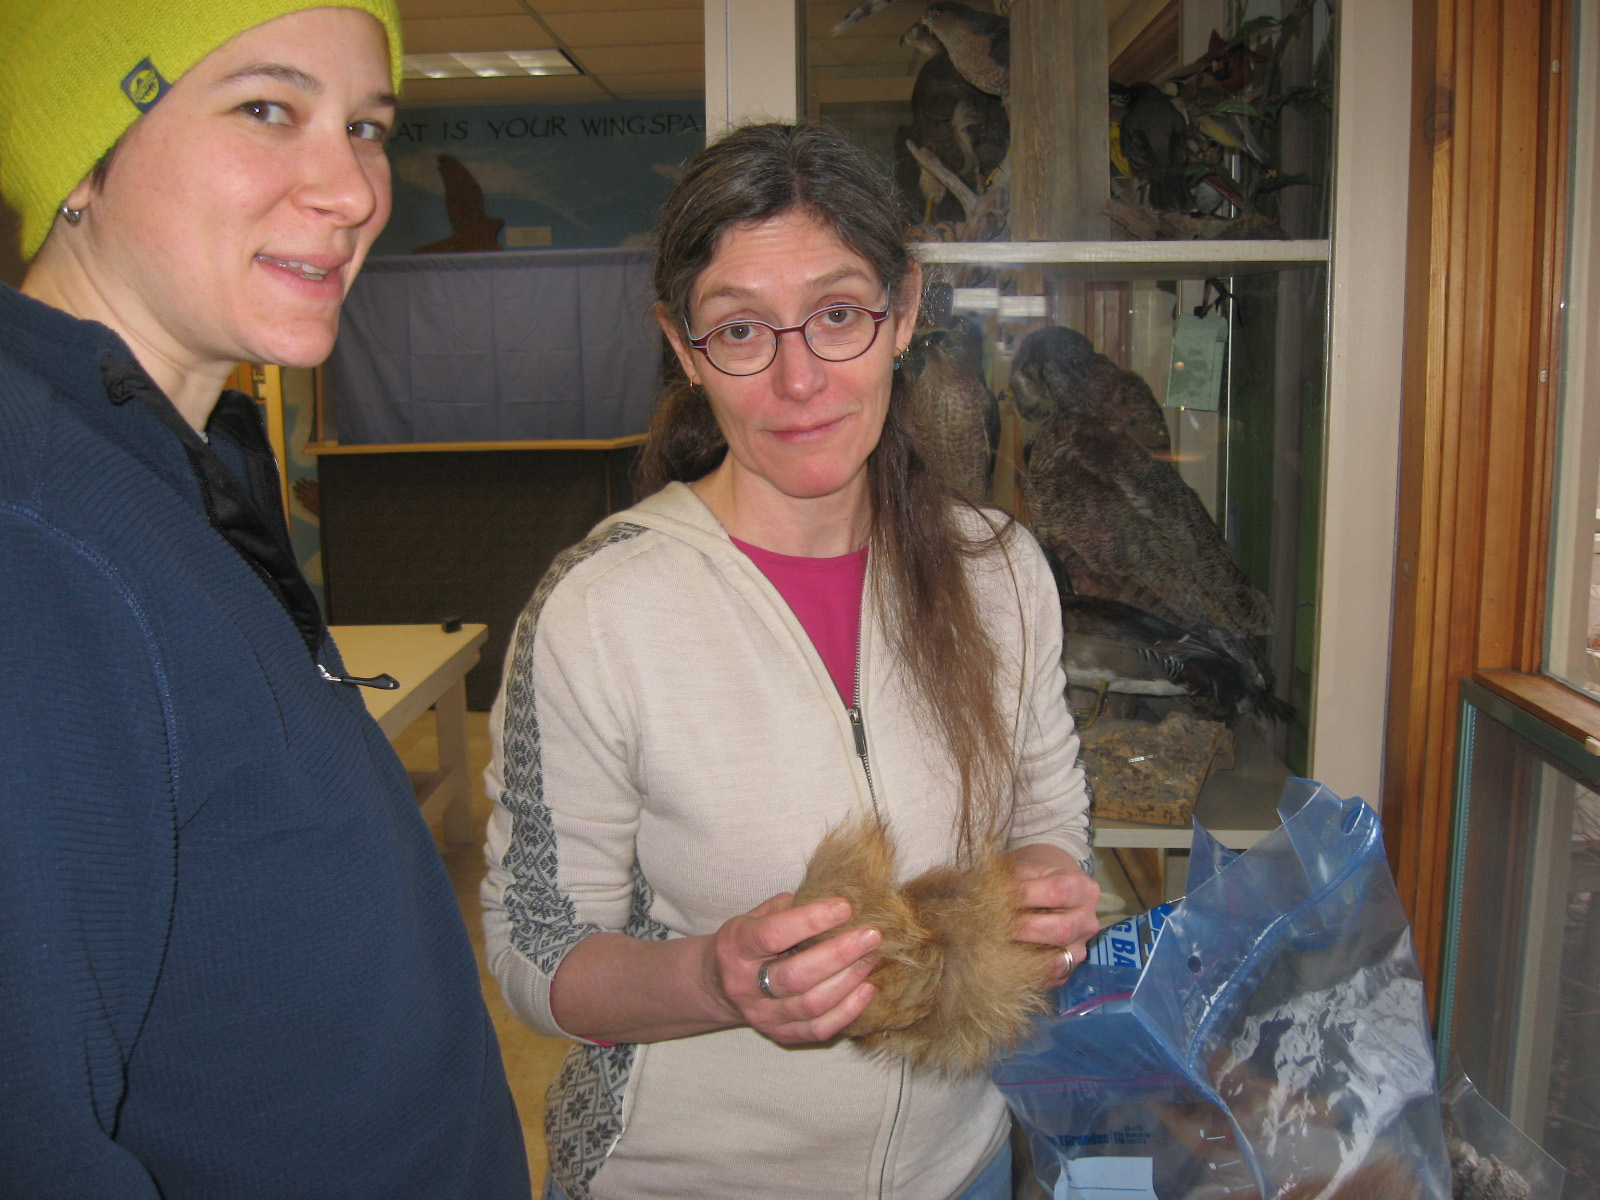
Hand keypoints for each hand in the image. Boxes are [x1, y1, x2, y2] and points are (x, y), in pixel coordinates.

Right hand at [705, 893, 880, 1045]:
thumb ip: (789, 907)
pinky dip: (848, 1011)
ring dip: (848, 980)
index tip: (845, 906)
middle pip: (795, 976)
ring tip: (872, 958)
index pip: (772, 934)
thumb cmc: (748, 941)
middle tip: (872, 935)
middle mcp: (744, 985)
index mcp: (736, 947)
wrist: (720, 984)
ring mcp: (762, 1015)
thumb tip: (836, 898)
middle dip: (839, 954)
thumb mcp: (755, 915)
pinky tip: (866, 988)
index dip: (810, 920)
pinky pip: (819, 1029)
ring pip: (811, 1005)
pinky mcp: (780, 1034)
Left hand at [1006, 844, 1100, 986]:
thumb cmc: (1035, 878)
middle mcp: (1088, 921)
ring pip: (1057, 960)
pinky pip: (1049, 978)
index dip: (1025, 894)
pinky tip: (1004, 961)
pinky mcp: (1068, 969)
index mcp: (1083, 889)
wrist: (1050, 892)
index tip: (996, 894)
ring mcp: (1080, 949)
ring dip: (1024, 954)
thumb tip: (983, 892)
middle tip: (993, 924)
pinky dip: (1026, 972)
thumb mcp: (1027, 867)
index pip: (1057, 892)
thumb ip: (1012, 878)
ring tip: (996, 944)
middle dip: (1023, 928)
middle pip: (1061, 930)